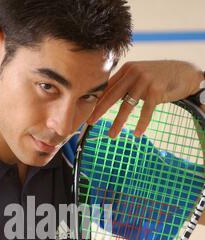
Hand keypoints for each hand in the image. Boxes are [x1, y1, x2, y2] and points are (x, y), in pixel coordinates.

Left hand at [88, 60, 203, 137]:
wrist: (185, 72)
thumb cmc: (161, 76)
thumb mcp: (141, 74)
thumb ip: (126, 83)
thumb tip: (107, 97)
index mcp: (127, 69)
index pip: (108, 86)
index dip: (97, 100)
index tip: (88, 111)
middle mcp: (134, 73)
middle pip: (112, 95)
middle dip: (99, 110)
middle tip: (90, 122)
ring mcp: (145, 81)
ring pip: (127, 106)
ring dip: (118, 123)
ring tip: (111, 135)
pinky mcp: (156, 90)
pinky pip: (146, 111)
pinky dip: (141, 124)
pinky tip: (137, 134)